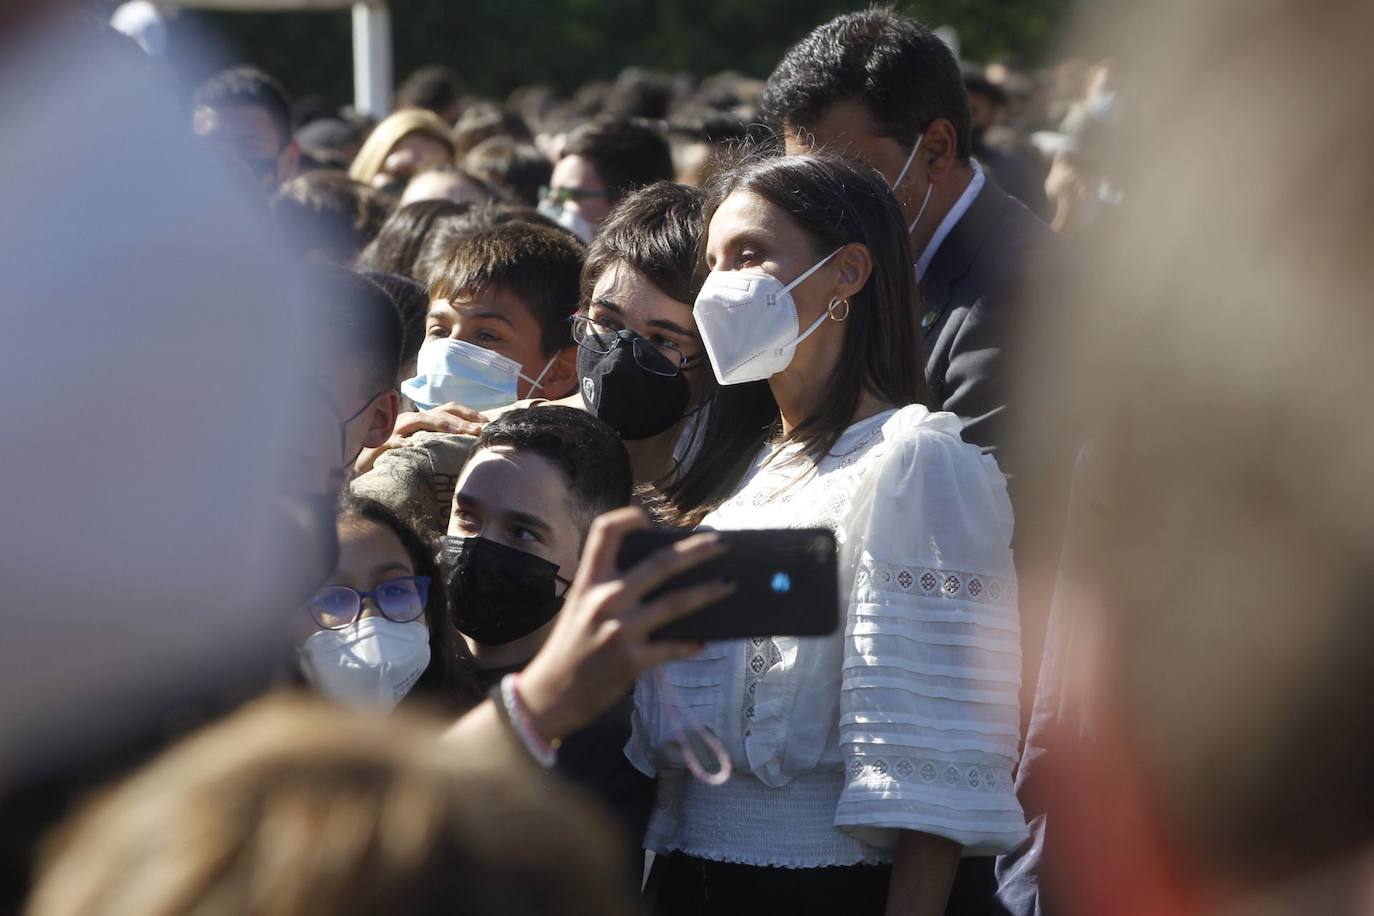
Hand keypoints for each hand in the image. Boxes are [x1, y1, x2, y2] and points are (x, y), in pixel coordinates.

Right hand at [353, 402, 486, 474]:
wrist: (365, 465)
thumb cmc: (398, 457)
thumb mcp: (422, 448)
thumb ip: (440, 443)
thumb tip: (469, 446)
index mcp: (422, 421)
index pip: (448, 409)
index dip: (468, 413)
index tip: (487, 422)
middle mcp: (410, 421)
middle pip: (438, 413)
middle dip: (460, 420)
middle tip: (478, 431)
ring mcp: (394, 430)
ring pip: (418, 421)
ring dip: (440, 425)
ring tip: (457, 433)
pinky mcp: (378, 443)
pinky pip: (390, 441)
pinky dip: (400, 442)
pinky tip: (410, 447)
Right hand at [516, 507, 732, 741]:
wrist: (550, 694)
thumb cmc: (569, 647)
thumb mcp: (579, 606)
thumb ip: (608, 587)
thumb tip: (660, 574)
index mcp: (589, 581)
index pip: (605, 531)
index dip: (628, 518)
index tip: (648, 519)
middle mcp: (605, 599)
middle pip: (659, 564)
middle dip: (696, 551)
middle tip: (721, 544)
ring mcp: (620, 629)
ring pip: (676, 602)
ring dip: (708, 591)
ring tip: (729, 585)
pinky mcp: (632, 660)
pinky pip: (672, 647)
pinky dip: (690, 642)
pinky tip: (703, 640)